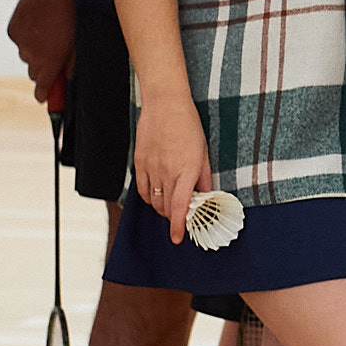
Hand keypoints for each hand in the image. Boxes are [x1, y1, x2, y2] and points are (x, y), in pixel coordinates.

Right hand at [9, 0, 73, 104]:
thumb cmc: (67, 13)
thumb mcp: (75, 40)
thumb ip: (69, 61)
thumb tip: (67, 76)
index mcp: (51, 59)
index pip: (44, 85)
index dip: (45, 93)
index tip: (43, 99)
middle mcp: (33, 55)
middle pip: (35, 72)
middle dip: (44, 68)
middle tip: (53, 56)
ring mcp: (21, 44)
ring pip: (27, 56)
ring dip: (36, 51)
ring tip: (47, 34)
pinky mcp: (13, 33)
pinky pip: (20, 42)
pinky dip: (27, 38)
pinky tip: (37, 25)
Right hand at [131, 83, 212, 244]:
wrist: (165, 105)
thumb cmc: (189, 126)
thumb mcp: (204, 151)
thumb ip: (205, 175)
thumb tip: (206, 195)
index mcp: (187, 170)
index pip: (181, 206)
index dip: (179, 226)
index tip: (178, 239)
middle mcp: (167, 172)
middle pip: (166, 207)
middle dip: (173, 217)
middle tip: (180, 218)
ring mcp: (151, 168)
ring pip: (153, 200)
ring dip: (161, 208)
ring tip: (170, 207)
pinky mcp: (139, 163)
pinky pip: (141, 189)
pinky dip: (148, 198)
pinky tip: (155, 196)